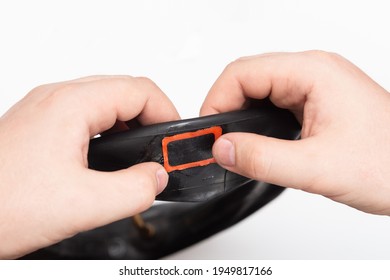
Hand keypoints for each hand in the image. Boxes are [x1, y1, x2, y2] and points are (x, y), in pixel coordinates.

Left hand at [0, 76, 179, 258]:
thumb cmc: (0, 204)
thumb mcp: (83, 205)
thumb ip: (134, 190)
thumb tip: (156, 178)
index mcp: (71, 105)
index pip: (140, 90)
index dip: (167, 112)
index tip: (174, 139)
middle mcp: (56, 99)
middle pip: (124, 91)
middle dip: (150, 117)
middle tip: (160, 148)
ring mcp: (46, 109)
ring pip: (105, 102)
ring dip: (129, 124)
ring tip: (139, 153)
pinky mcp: (41, 125)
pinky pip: (87, 116)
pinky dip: (108, 131)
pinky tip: (110, 156)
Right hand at [200, 51, 389, 214]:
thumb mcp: (318, 167)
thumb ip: (263, 159)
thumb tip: (223, 148)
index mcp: (313, 73)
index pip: (242, 73)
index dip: (217, 102)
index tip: (209, 132)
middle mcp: (313, 73)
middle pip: (246, 78)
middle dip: (225, 109)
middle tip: (217, 140)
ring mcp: (315, 86)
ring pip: (258, 90)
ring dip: (240, 115)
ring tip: (234, 143)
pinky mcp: (315, 102)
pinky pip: (272, 103)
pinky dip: (256, 121)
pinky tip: (255, 140)